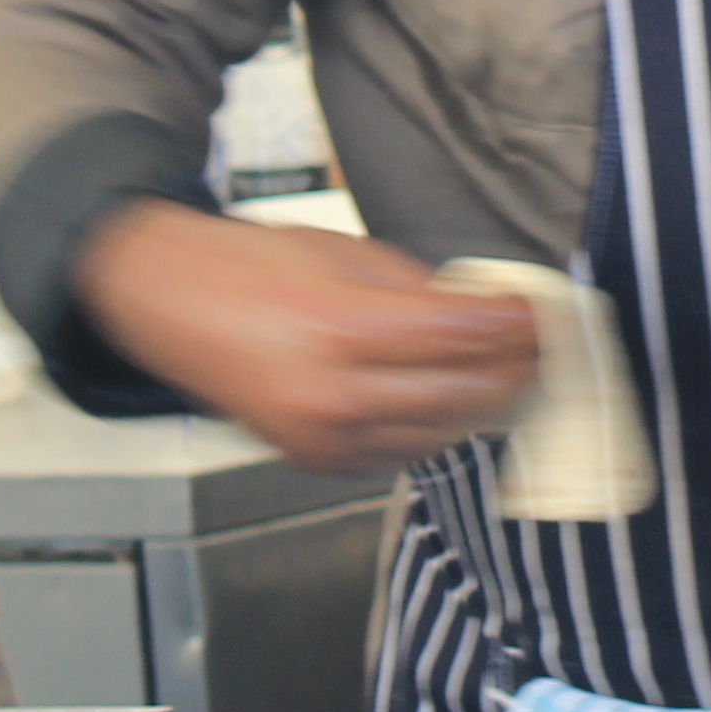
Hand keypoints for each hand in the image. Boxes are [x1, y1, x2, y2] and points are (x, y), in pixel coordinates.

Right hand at [67, 203, 536, 475]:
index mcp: (342, 328)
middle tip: (544, 345)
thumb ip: (419, 290)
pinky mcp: (315, 460)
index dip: (516, 324)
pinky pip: (401, 452)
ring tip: (511, 372)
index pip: (463, 336)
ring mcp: (323, 436)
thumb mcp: (342, 251)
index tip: (544, 311)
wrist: (166, 304)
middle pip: (464, 393)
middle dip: (515, 367)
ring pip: (441, 431)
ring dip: (484, 402)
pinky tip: (453, 400)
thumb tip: (484, 314)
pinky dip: (437, 427)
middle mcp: (334, 394)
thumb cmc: (248, 268)